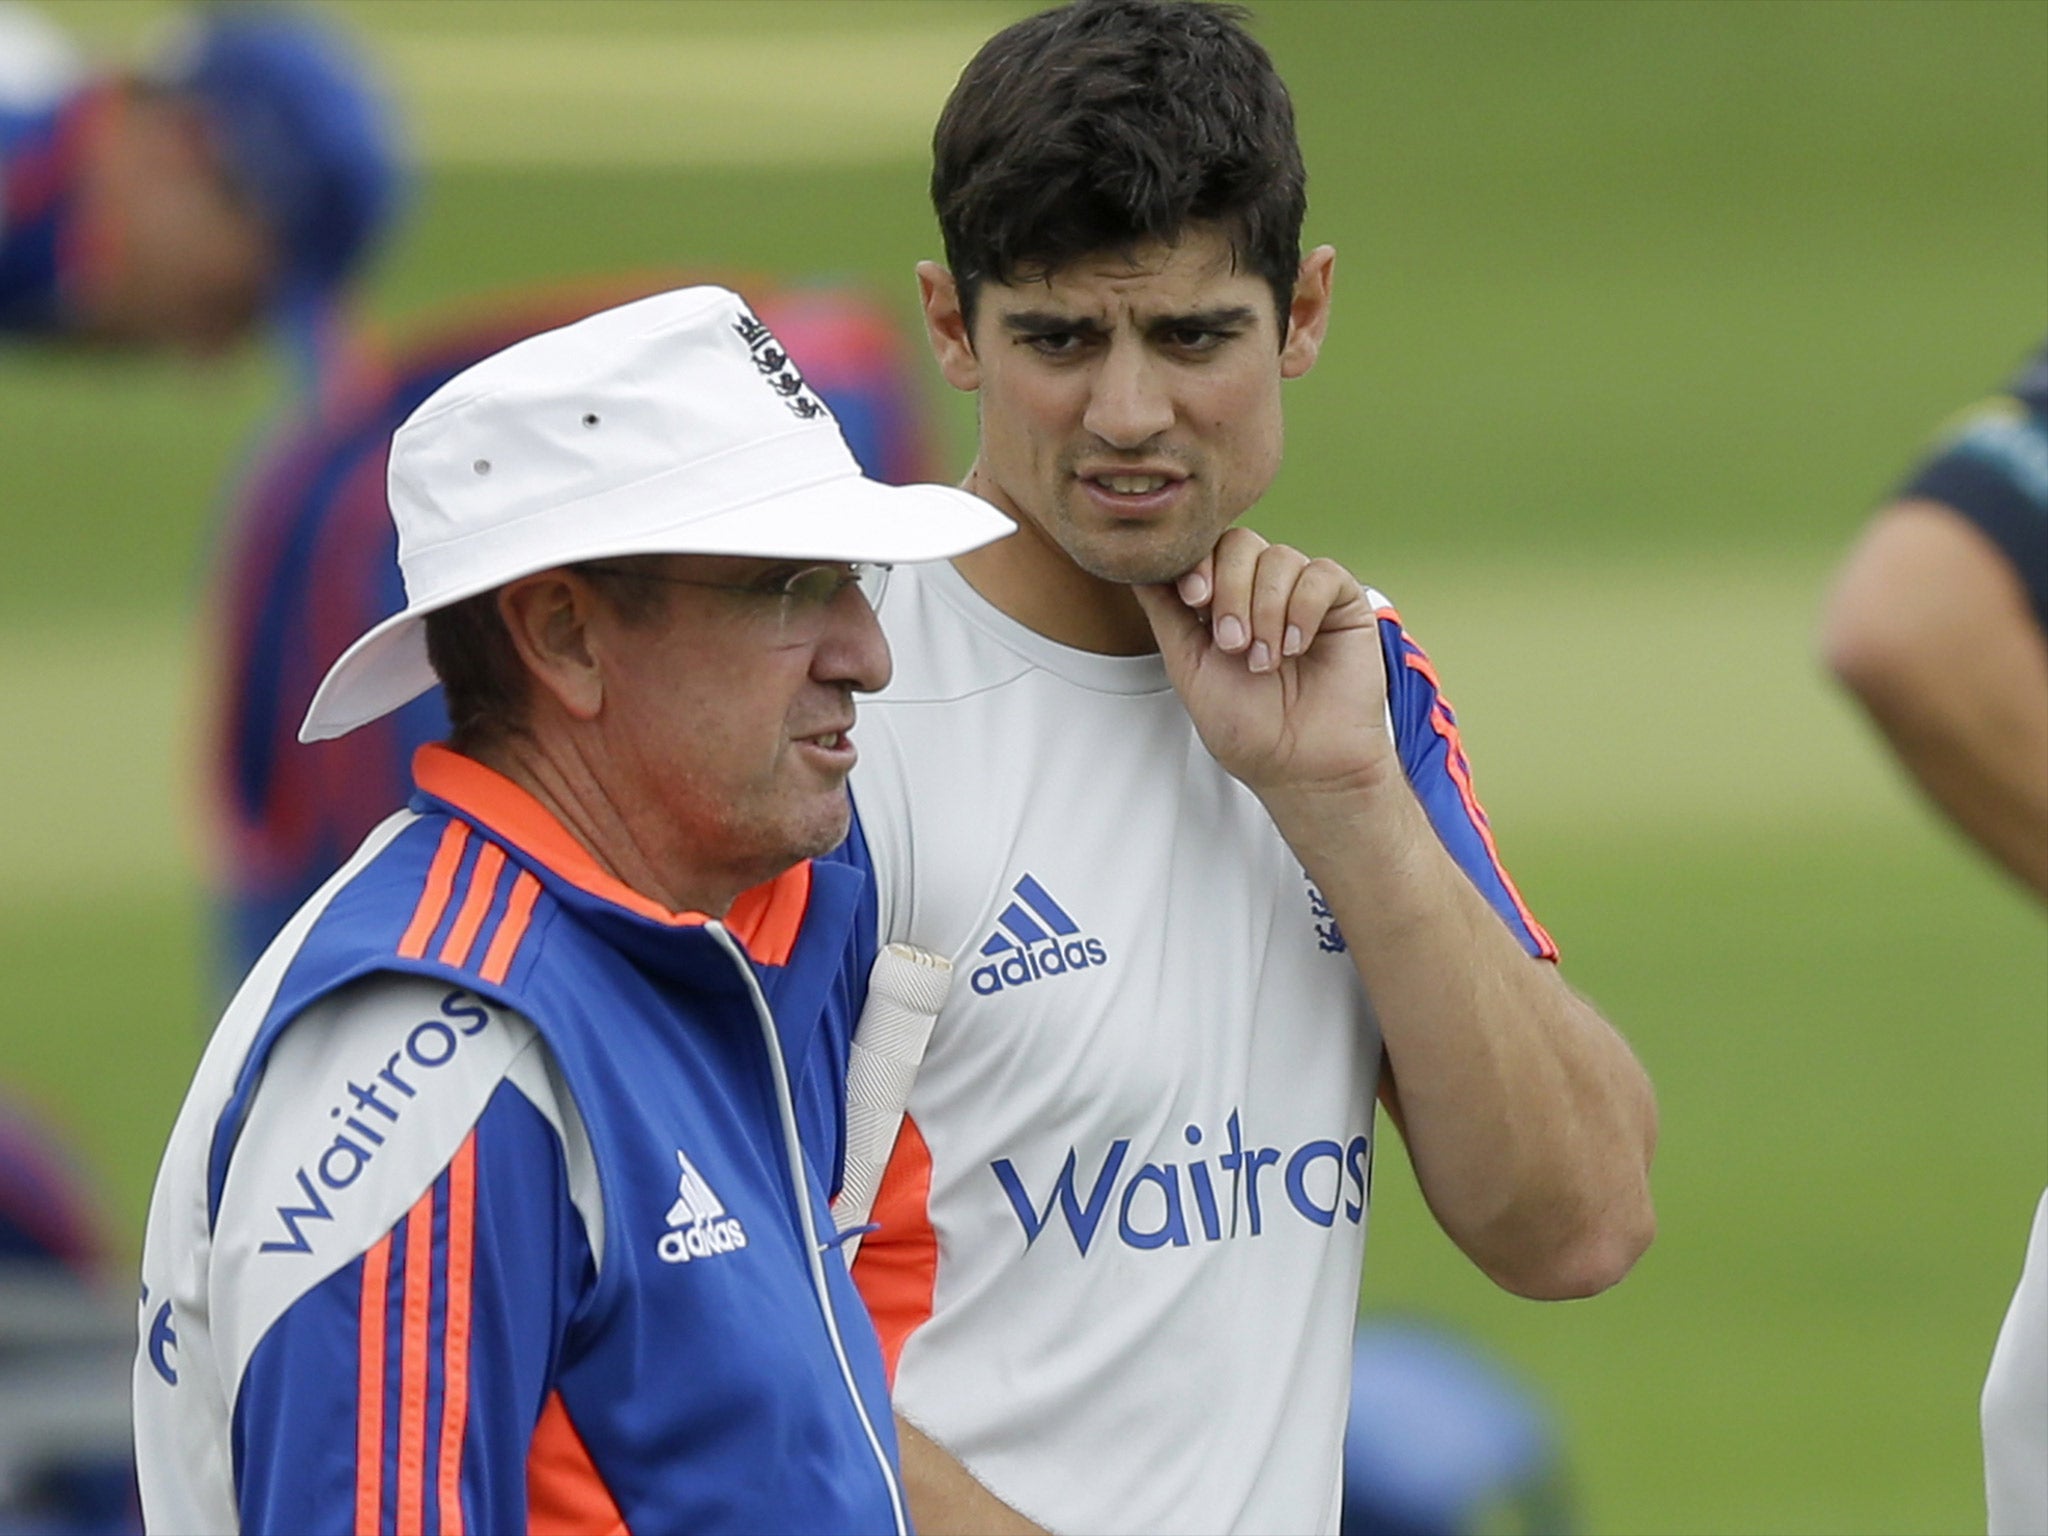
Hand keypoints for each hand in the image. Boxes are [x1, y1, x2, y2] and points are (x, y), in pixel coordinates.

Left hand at [1132, 527, 1395, 796]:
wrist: (1301, 765)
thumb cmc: (1246, 726)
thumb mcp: (1188, 666)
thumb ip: (1164, 612)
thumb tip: (1135, 565)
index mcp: (1221, 600)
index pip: (1206, 549)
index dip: (1197, 563)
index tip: (1194, 599)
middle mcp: (1261, 589)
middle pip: (1240, 543)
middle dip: (1230, 590)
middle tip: (1231, 644)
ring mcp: (1302, 592)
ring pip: (1279, 557)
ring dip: (1266, 609)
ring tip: (1265, 661)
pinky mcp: (1343, 602)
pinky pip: (1322, 574)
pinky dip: (1303, 608)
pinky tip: (1297, 648)